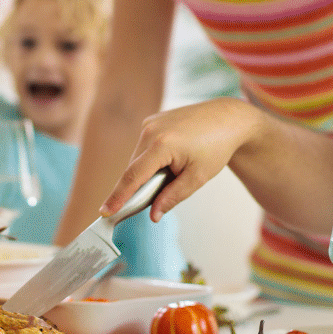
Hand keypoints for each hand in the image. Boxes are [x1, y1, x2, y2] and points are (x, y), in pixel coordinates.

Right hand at [97, 98, 262, 221]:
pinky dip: (152, 158)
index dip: (118, 197)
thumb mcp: (197, 177)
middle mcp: (150, 130)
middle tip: (162, 193)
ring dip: (148, 170)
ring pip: (139, 158)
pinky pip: (145, 146)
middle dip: (142, 185)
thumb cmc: (216, 147)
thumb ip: (173, 196)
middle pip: (134, 168)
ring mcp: (150, 122)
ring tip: (175, 169)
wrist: (227, 119)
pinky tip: (173, 157)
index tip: (105, 212)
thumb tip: (153, 214)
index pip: (132, 176)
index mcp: (161, 145)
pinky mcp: (152, 120)